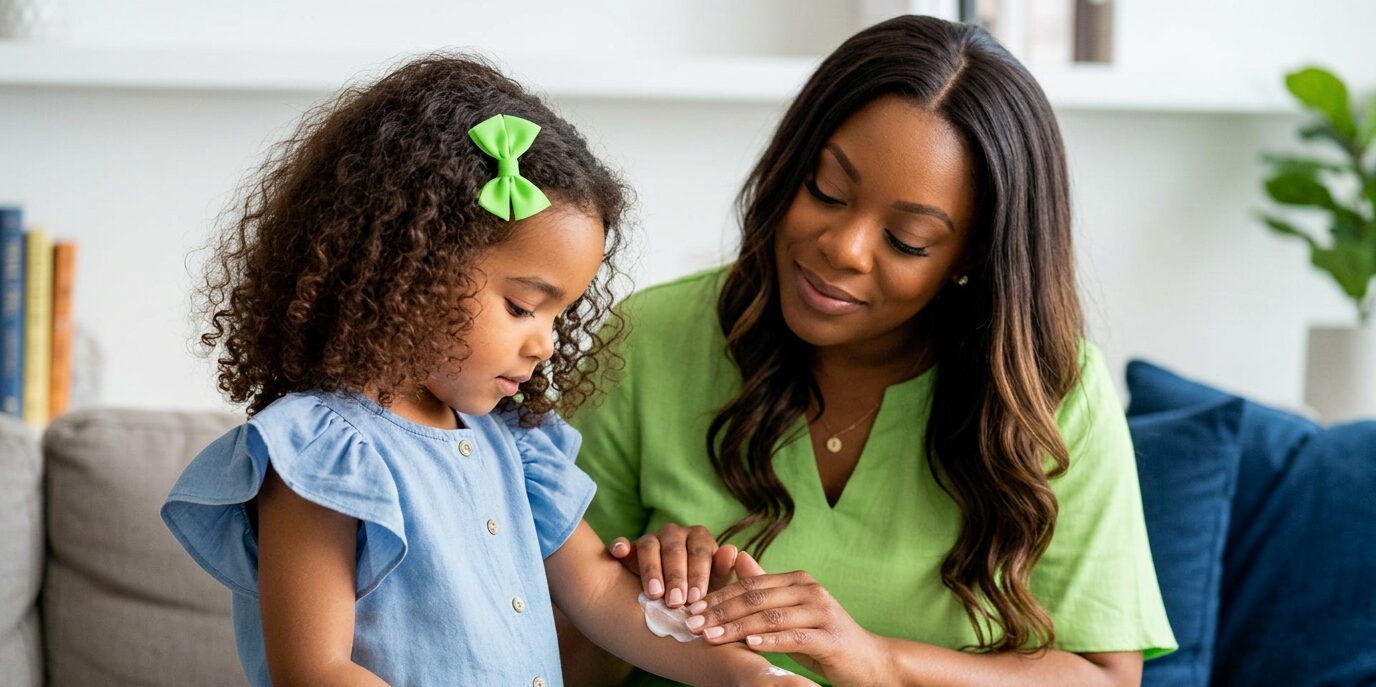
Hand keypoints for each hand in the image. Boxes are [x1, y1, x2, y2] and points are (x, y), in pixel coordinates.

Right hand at [609, 523, 738, 607]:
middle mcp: (675, 533)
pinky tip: (618, 552)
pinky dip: (620, 545)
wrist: (673, 596)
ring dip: (651, 569)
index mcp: (699, 538)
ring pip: (649, 546)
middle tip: (675, 602)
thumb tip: (733, 551)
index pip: (700, 551)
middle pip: (674, 549)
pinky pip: (623, 543)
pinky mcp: (630, 547)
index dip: (698, 574)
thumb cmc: (698, 590)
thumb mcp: (714, 584)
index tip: (696, 598)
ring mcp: (652, 538)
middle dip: (675, 577)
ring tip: (654, 593)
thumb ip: (723, 569)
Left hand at [687, 553, 891, 686]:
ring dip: (737, 627)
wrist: (868, 662)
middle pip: (756, 598)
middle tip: (693, 624)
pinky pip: (795, 636)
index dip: (718, 596)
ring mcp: (822, 612)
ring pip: (771, 616)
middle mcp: (810, 589)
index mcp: (798, 580)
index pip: (750, 584)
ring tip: (712, 637)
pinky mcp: (831, 637)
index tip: (690, 609)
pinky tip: (749, 644)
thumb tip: (737, 559)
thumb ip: (765, 588)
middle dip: (721, 611)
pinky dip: (769, 640)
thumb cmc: (823, 638)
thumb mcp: (790, 612)